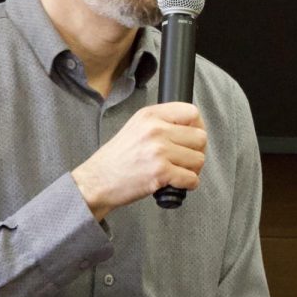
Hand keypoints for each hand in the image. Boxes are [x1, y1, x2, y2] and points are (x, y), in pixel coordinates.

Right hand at [71, 102, 206, 220]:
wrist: (96, 181)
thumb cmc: (116, 158)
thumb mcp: (136, 127)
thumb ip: (162, 122)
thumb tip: (191, 128)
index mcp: (150, 115)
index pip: (191, 112)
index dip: (197, 127)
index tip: (192, 139)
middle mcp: (156, 129)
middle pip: (200, 137)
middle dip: (197, 152)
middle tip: (186, 160)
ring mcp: (159, 151)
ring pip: (199, 159)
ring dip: (193, 170)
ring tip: (179, 172)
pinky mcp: (160, 172)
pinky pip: (191, 179)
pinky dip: (188, 184)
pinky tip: (176, 183)